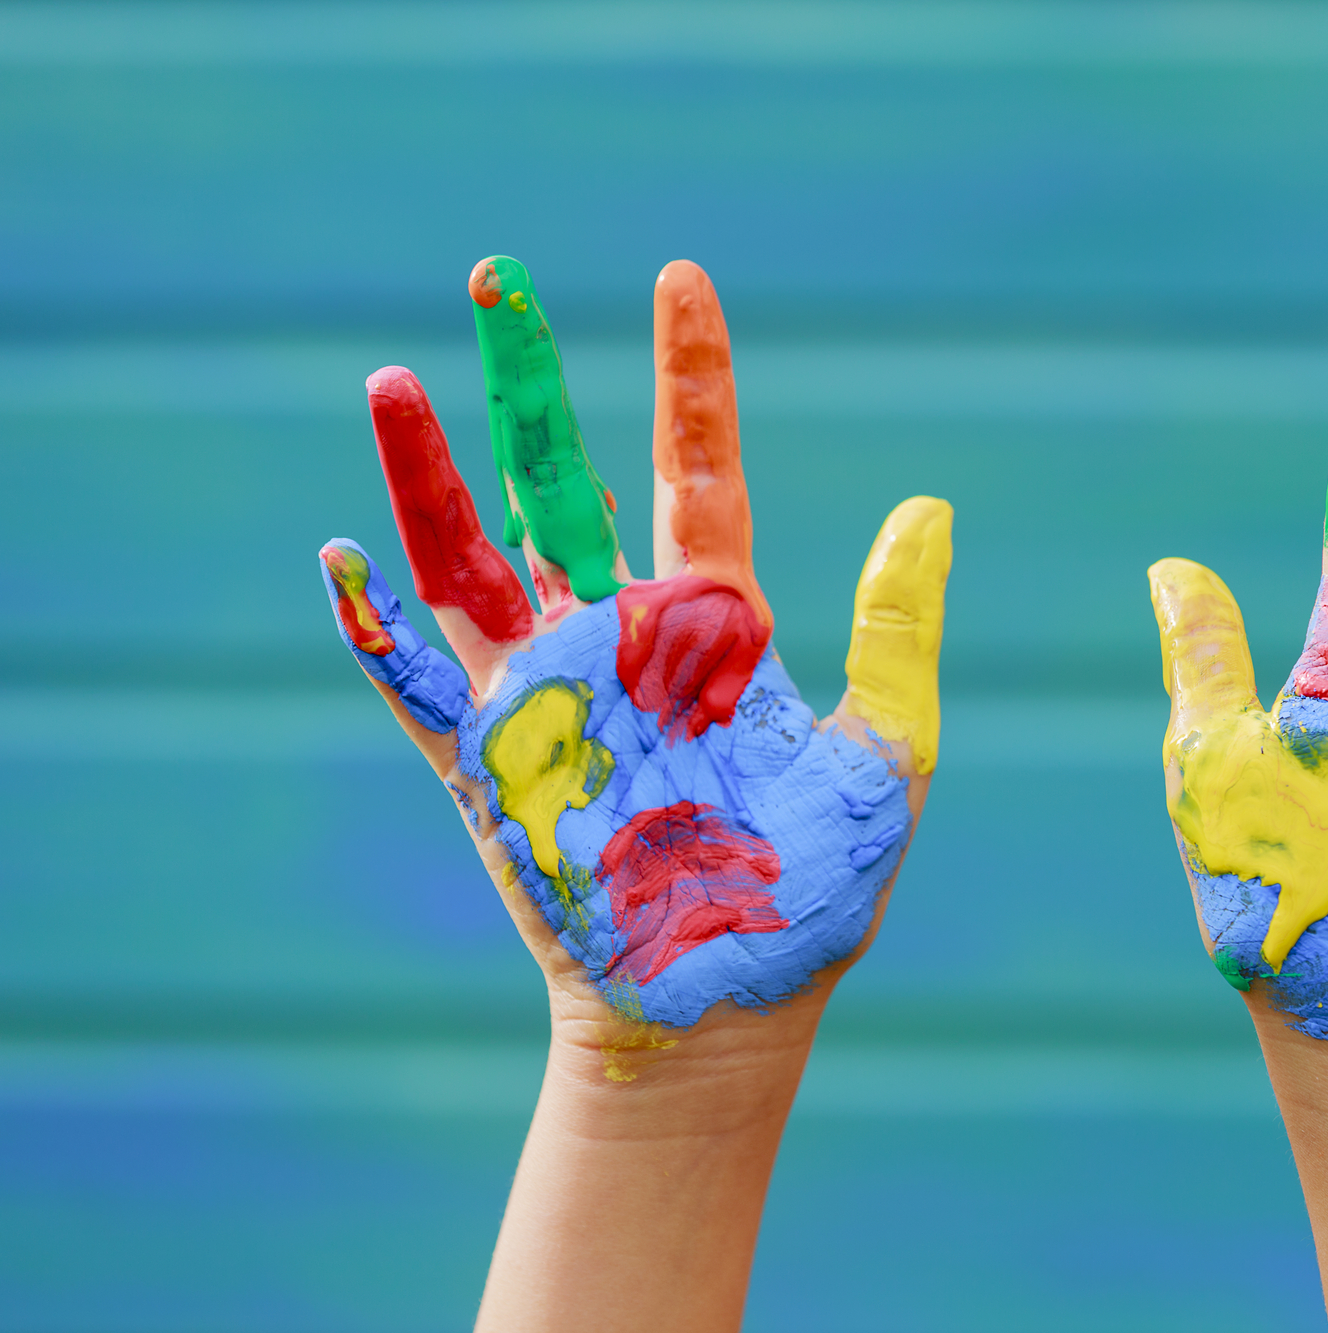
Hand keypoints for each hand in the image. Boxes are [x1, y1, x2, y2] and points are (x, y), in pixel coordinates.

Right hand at [317, 256, 952, 1046]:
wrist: (731, 1003)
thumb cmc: (814, 890)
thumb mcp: (887, 750)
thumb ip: (896, 625)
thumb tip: (931, 504)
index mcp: (715, 627)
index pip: (697, 472)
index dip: (690, 377)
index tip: (683, 283)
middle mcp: (623, 641)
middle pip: (561, 484)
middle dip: (527, 387)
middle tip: (495, 281)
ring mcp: (549, 697)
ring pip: (473, 560)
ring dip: (429, 476)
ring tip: (396, 380)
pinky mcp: (492, 766)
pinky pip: (416, 686)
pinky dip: (375, 627)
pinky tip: (342, 557)